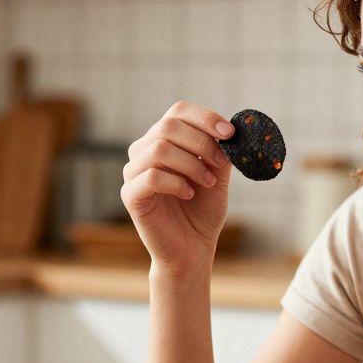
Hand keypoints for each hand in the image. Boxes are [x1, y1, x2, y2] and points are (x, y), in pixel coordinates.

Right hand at [121, 101, 234, 275]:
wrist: (192, 250)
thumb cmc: (202, 213)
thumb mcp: (218, 177)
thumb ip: (220, 152)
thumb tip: (231, 131)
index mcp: (163, 140)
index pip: (178, 112)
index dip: (205, 118)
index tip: (230, 134)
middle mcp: (143, 152)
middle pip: (168, 126)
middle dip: (202, 142)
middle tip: (220, 164)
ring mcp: (133, 173)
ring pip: (160, 149)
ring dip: (192, 164)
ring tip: (208, 183)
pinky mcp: (131, 195)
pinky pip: (152, 176)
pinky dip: (177, 182)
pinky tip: (189, 194)